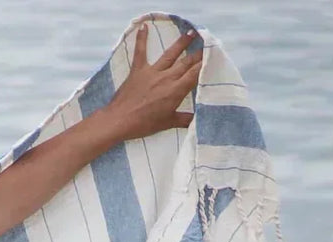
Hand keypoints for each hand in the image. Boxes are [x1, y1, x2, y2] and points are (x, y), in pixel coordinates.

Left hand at [107, 23, 200, 140]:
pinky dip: (141, 39)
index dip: (205, 64)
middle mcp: (166, 77)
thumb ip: (184, 119)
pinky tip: (143, 26)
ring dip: (182, 42)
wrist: (119, 121)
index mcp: (176, 90)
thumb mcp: (167, 124)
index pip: (195, 73)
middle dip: (198, 53)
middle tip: (207, 45)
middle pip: (186, 62)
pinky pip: (140, 52)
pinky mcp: (138, 70)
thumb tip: (197, 119)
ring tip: (191, 33)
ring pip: (170, 54)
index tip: (213, 57)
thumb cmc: (143, 124)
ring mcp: (152, 72)